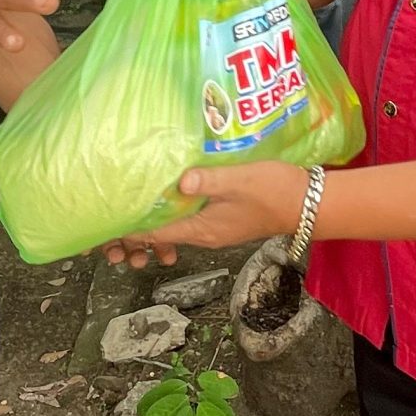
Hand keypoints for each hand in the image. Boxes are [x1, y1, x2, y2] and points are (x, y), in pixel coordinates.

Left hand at [103, 161, 305, 269]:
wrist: (308, 204)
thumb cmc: (275, 191)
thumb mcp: (240, 180)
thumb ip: (208, 180)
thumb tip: (178, 180)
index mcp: (203, 229)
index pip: (156, 234)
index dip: (130, 227)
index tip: (107, 213)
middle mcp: (204, 235)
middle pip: (161, 234)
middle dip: (136, 223)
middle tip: (113, 201)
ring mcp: (214, 230)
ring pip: (174, 227)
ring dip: (156, 216)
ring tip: (135, 196)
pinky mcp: (223, 221)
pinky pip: (189, 220)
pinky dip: (174, 211)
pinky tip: (171, 191)